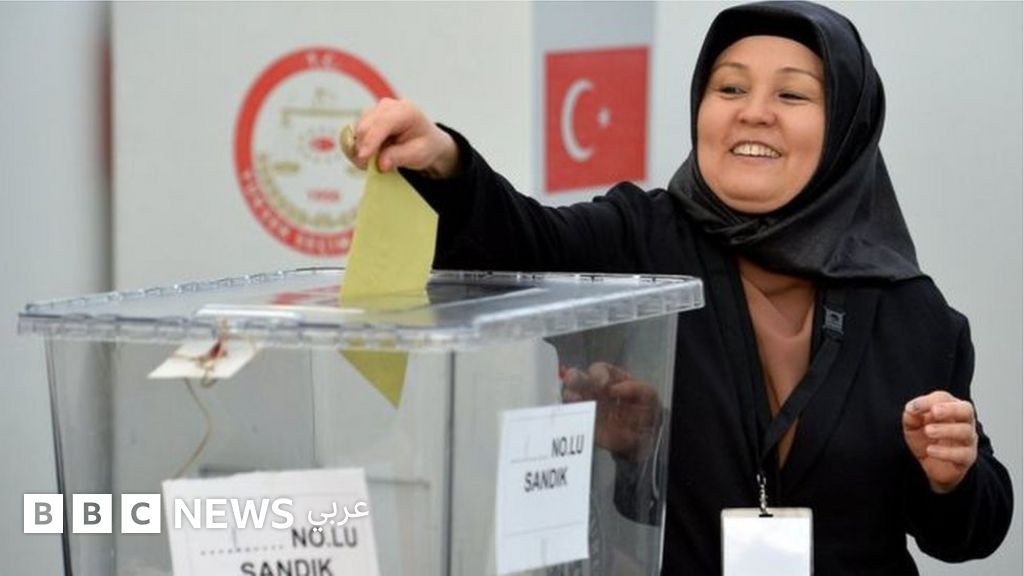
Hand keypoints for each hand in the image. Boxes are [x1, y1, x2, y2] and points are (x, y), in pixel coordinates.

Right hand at [344, 98, 459, 177]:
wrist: (425, 139)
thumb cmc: (424, 145)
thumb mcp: (418, 154)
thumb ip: (399, 157)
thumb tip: (380, 164)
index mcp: (405, 111)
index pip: (382, 123)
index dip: (370, 141)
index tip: (363, 158)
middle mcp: (388, 106)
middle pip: (365, 126)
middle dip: (362, 148)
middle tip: (368, 168)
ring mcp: (375, 111)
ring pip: (357, 130)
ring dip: (359, 148)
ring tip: (372, 163)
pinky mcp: (366, 119)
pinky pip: (355, 133)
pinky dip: (358, 147)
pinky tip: (369, 155)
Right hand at [562, 362, 661, 460]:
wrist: (647, 436)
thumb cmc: (646, 409)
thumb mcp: (648, 395)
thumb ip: (635, 388)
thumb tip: (614, 388)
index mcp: (609, 378)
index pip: (597, 370)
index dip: (597, 374)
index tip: (603, 382)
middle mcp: (595, 390)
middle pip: (577, 379)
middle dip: (573, 378)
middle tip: (574, 382)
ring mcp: (588, 407)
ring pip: (571, 397)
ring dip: (570, 397)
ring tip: (575, 400)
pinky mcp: (586, 424)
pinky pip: (574, 420)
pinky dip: (571, 417)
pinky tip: (575, 416)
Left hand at [902, 390, 977, 493]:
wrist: (932, 466)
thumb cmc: (925, 440)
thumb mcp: (913, 426)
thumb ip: (911, 415)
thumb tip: (911, 408)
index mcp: (950, 409)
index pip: (943, 398)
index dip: (928, 401)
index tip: (912, 408)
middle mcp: (963, 422)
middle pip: (966, 409)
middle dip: (950, 409)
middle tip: (934, 412)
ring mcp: (968, 440)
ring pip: (965, 431)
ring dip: (946, 430)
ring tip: (928, 431)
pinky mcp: (967, 458)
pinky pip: (963, 454)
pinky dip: (946, 452)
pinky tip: (930, 450)